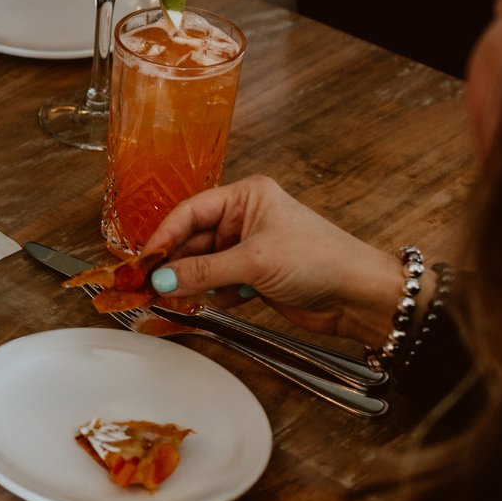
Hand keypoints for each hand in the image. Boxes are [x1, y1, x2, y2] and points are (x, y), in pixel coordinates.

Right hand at [141, 175, 401, 347]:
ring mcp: (249, 248)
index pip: (190, 211)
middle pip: (193, 239)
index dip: (164, 235)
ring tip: (176, 297)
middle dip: (175, 263)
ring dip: (192, 281)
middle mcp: (245, 218)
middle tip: (149, 284)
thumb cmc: (318, 260)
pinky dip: (212, 294)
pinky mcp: (254, 275)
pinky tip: (214, 302)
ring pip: (203, 264)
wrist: (358, 295)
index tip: (144, 260)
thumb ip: (203, 271)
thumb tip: (161, 279)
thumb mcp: (254, 261)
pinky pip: (217, 282)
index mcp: (246, 197)